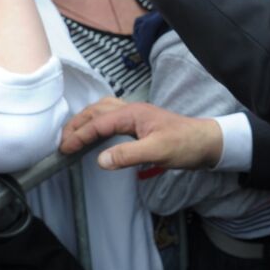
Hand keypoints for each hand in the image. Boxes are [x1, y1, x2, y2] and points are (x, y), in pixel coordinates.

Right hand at [61, 99, 223, 171]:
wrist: (207, 142)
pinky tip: (97, 133)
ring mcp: (136, 115)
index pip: (98, 123)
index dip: (79, 135)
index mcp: (132, 114)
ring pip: (103, 111)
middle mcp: (132, 110)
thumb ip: (128, 155)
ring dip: (86, 120)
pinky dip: (98, 122)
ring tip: (73, 135)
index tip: (64, 149)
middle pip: (96, 111)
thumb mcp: (157, 151)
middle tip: (62, 142)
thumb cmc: (185, 145)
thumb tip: (100, 160)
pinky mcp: (140, 123)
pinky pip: (112, 117)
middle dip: (76, 124)